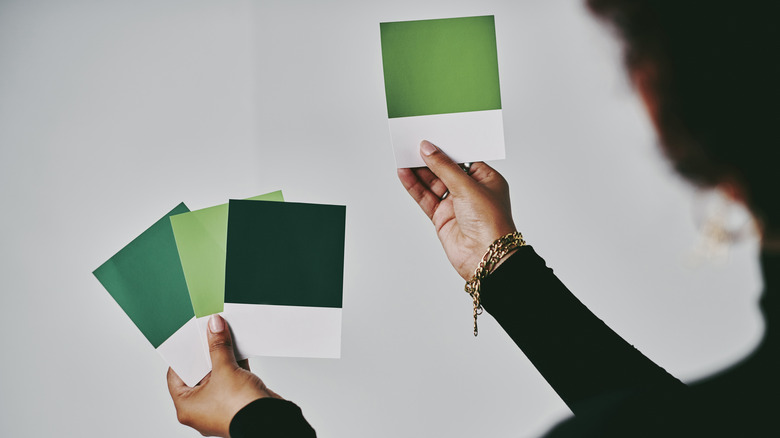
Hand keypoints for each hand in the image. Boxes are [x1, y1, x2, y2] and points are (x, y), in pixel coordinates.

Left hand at [167, 315, 281, 436]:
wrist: (269, 421)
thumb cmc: (240, 410)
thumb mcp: (225, 370)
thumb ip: (218, 347)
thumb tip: (214, 328)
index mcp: (187, 407)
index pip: (176, 376)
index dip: (183, 356)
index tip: (190, 339)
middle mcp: (201, 409)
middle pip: (198, 374)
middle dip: (205, 353)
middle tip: (208, 335)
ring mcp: (220, 406)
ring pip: (217, 376)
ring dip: (222, 357)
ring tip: (224, 338)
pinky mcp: (237, 401)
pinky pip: (232, 379)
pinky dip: (235, 365)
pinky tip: (239, 349)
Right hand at [398, 140, 516, 280]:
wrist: (486, 257)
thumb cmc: (491, 224)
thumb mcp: (467, 187)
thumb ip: (444, 167)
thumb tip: (429, 149)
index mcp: (486, 179)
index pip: (462, 158)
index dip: (446, 148)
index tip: (431, 136)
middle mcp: (471, 192)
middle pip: (445, 170)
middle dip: (429, 158)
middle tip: (412, 143)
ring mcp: (455, 205)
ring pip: (432, 184)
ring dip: (418, 171)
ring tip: (403, 156)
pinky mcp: (442, 218)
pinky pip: (425, 198)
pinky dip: (414, 187)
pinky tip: (404, 174)